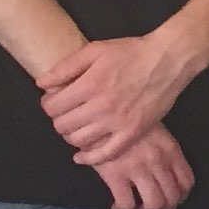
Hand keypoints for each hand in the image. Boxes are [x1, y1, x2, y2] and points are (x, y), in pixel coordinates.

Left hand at [40, 33, 187, 168]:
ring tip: (76, 127)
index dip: (48, 105)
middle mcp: (102, 106)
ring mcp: (118, 122)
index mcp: (90, 84)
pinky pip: (105, 154)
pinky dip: (89, 158)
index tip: (53, 101)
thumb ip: (65, 67)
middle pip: (63, 125)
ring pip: (79, 141)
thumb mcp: (95, 50)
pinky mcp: (133, 133)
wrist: (166, 60)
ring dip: (71, 136)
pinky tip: (82, 155)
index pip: (52, 107)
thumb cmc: (130, 52)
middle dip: (58, 120)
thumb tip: (41, 83)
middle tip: (65, 113)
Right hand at [77, 122, 192, 208]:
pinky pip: (126, 204)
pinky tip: (117, 205)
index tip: (170, 200)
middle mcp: (158, 160)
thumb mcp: (153, 129)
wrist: (98, 115)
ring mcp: (138, 168)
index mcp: (170, 149)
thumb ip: (163, 151)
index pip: (187, 182)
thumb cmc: (125, 122)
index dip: (180, 197)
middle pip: (172, 198)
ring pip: (154, 204)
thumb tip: (166, 175)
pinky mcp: (116, 175)